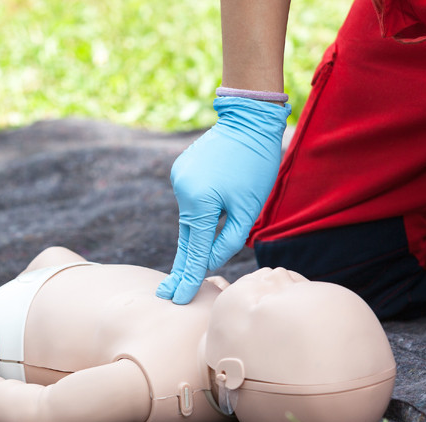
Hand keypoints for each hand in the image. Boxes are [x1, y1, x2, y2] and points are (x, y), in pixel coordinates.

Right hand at [157, 96, 290, 303]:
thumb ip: (229, 239)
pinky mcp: (181, 170)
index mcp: (199, 202)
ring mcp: (178, 178)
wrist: (248, 119)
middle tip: (169, 293)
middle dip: (182, 265)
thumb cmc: (255, 164)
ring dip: (197, 233)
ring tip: (203, 244)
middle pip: (186, 236)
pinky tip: (212, 206)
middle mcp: (182, 190)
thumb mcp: (249, 208)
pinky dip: (198, 211)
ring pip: (189, 217)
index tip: (178, 298)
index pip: (196, 249)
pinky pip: (190, 200)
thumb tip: (210, 261)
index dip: (189, 276)